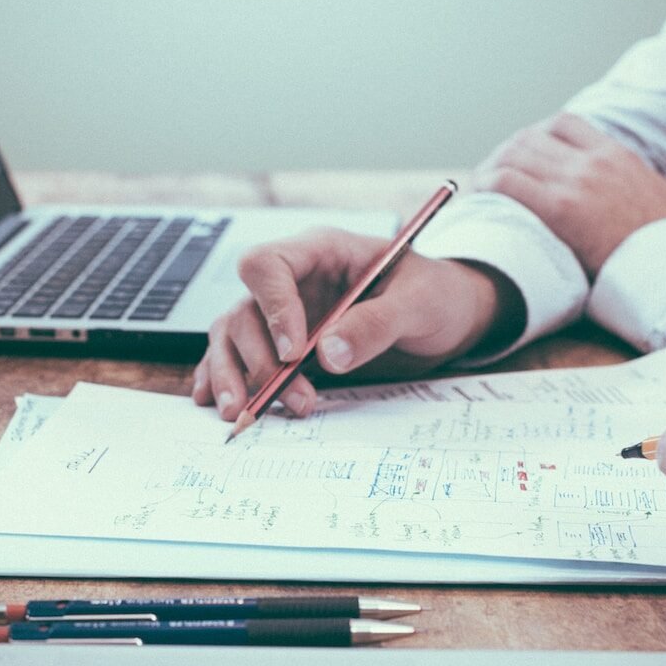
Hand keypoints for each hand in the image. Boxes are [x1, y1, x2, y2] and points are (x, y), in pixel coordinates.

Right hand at [192, 228, 520, 419]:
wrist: (448, 316)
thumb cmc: (436, 295)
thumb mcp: (419, 303)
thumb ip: (376, 324)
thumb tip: (328, 355)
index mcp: (321, 252)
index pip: (267, 265)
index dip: (272, 308)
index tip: (294, 353)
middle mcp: (293, 281)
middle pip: (244, 310)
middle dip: (260, 360)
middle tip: (293, 398)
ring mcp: (284, 313)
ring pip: (232, 336)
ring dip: (234, 376)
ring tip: (243, 414)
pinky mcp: (283, 344)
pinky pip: (239, 356)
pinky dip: (224, 378)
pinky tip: (216, 403)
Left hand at [474, 113, 665, 276]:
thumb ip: (644, 197)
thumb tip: (651, 212)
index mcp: (618, 156)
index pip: (564, 124)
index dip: (534, 137)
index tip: (521, 157)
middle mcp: (594, 160)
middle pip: (530, 137)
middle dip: (503, 155)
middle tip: (488, 178)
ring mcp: (576, 181)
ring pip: (513, 154)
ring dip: (489, 169)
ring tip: (477, 191)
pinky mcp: (560, 208)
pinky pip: (506, 183)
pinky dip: (485, 187)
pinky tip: (477, 201)